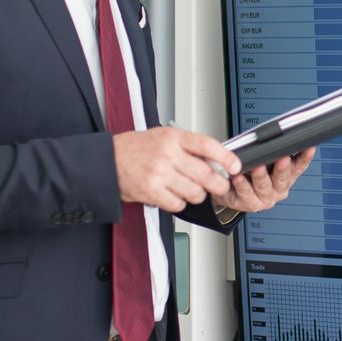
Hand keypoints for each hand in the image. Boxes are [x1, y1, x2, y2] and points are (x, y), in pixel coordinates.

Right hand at [114, 127, 239, 212]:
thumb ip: (187, 146)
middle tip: (219, 186)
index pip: (207, 145)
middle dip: (218, 184)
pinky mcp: (151, 191)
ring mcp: (159, 174)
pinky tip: (174, 195)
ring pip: (195, 192)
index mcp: (173, 137)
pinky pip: (179, 204)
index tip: (235, 165)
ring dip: (197, 195)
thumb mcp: (162, 136)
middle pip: (206, 174)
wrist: (106, 161)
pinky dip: (180, 203)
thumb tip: (215, 159)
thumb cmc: (135, 148)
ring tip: (189, 190)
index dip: (226, 157)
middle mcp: (167, 154)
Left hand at [217, 148, 314, 215]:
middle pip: (283, 179)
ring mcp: (264, 198)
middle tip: (283, 159)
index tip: (309, 148)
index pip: (299, 166)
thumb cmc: (250, 171)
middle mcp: (278, 189)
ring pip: (264, 186)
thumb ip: (272, 150)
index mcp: (287, 177)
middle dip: (283, 168)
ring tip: (257, 167)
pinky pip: (246, 193)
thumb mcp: (263, 159)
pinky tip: (239, 177)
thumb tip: (277, 136)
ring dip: (261, 176)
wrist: (231, 190)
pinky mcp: (249, 203)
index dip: (305, 157)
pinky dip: (242, 184)